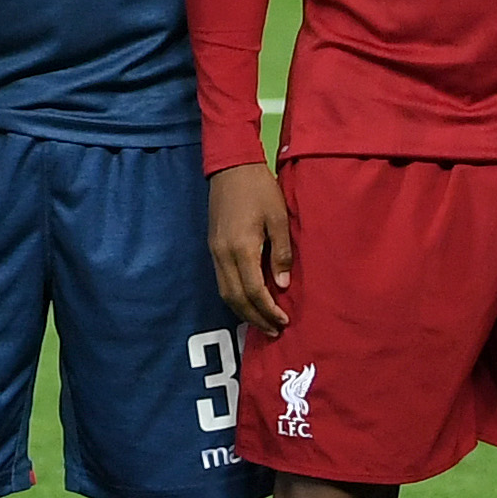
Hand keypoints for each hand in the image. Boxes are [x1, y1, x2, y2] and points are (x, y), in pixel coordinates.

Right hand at [208, 162, 292, 333]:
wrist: (231, 167)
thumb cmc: (260, 189)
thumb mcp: (278, 218)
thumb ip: (281, 253)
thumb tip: (282, 283)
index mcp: (241, 248)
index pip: (253, 290)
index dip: (268, 309)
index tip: (283, 320)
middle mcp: (223, 254)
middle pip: (235, 298)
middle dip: (255, 317)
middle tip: (274, 330)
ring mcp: (214, 251)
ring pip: (225, 293)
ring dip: (243, 311)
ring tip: (262, 321)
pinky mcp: (212, 247)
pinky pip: (221, 281)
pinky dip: (235, 297)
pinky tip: (248, 301)